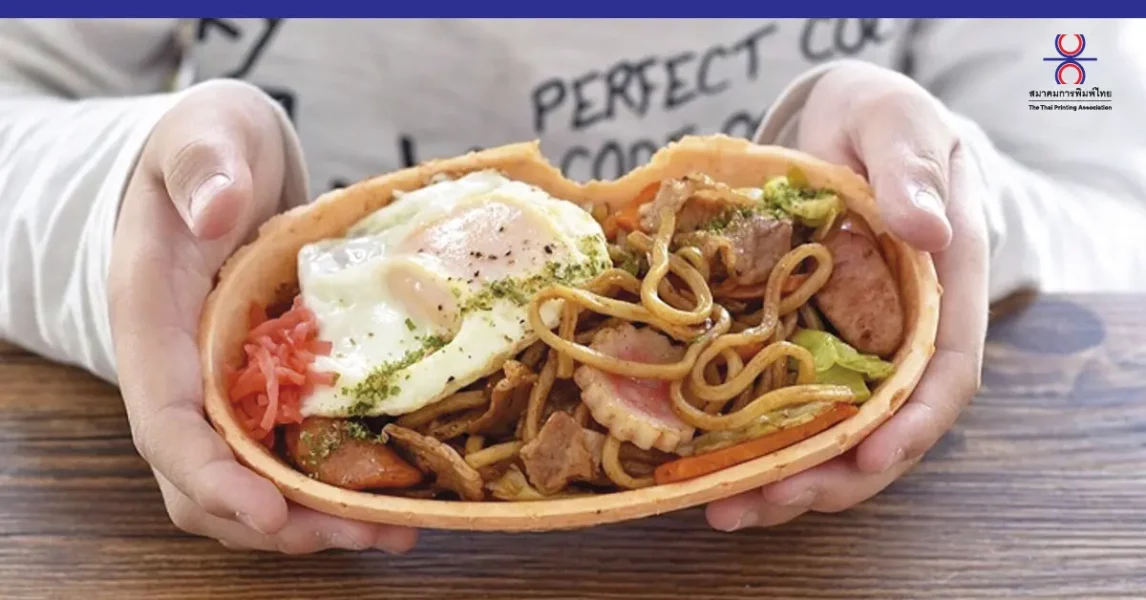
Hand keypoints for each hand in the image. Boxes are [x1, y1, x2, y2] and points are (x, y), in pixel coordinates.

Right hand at [108, 80, 416, 552]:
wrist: (222, 159)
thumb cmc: (208, 143)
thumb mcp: (205, 131)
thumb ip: (202, 164)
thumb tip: (218, 210)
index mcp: (154, 321)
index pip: (167, 424)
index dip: (214, 479)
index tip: (272, 514)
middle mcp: (184, 369)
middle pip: (208, 480)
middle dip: (280, 522)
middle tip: (369, 533)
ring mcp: (226, 381)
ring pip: (252, 480)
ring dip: (318, 517)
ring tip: (399, 529)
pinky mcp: (269, 382)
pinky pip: (291, 449)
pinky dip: (337, 481)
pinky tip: (399, 489)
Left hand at [706, 62, 988, 530]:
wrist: (845, 122)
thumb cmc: (882, 120)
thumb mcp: (898, 124)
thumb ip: (912, 170)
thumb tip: (926, 228)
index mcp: (944, 287)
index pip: (946, 371)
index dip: (913, 423)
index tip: (871, 457)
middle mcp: (904, 330)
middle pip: (884, 426)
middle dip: (831, 475)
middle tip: (761, 502)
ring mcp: (855, 343)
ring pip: (833, 429)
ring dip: (784, 476)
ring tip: (722, 507)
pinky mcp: (808, 342)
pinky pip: (789, 401)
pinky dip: (755, 439)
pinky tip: (708, 466)